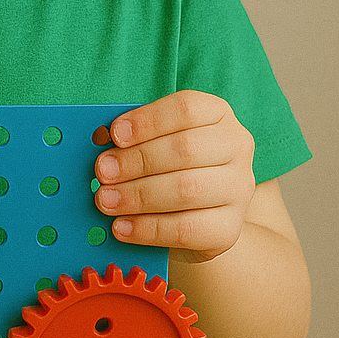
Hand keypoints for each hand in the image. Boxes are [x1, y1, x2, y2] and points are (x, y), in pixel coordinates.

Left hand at [93, 91, 254, 262]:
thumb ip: (132, 139)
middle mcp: (237, 147)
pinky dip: (148, 229)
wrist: (202, 218)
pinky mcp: (229, 228)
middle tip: (101, 172)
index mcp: (218, 115)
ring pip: (187, 190)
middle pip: (186, 149)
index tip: (115, 134)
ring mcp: (239, 189)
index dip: (148, 120)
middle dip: (136, 161)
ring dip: (138, 196)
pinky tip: (122, 226)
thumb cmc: (172, 170)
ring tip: (105, 200)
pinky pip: (186, 229)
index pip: (187, 108)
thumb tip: (99, 139)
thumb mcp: (156, 144)